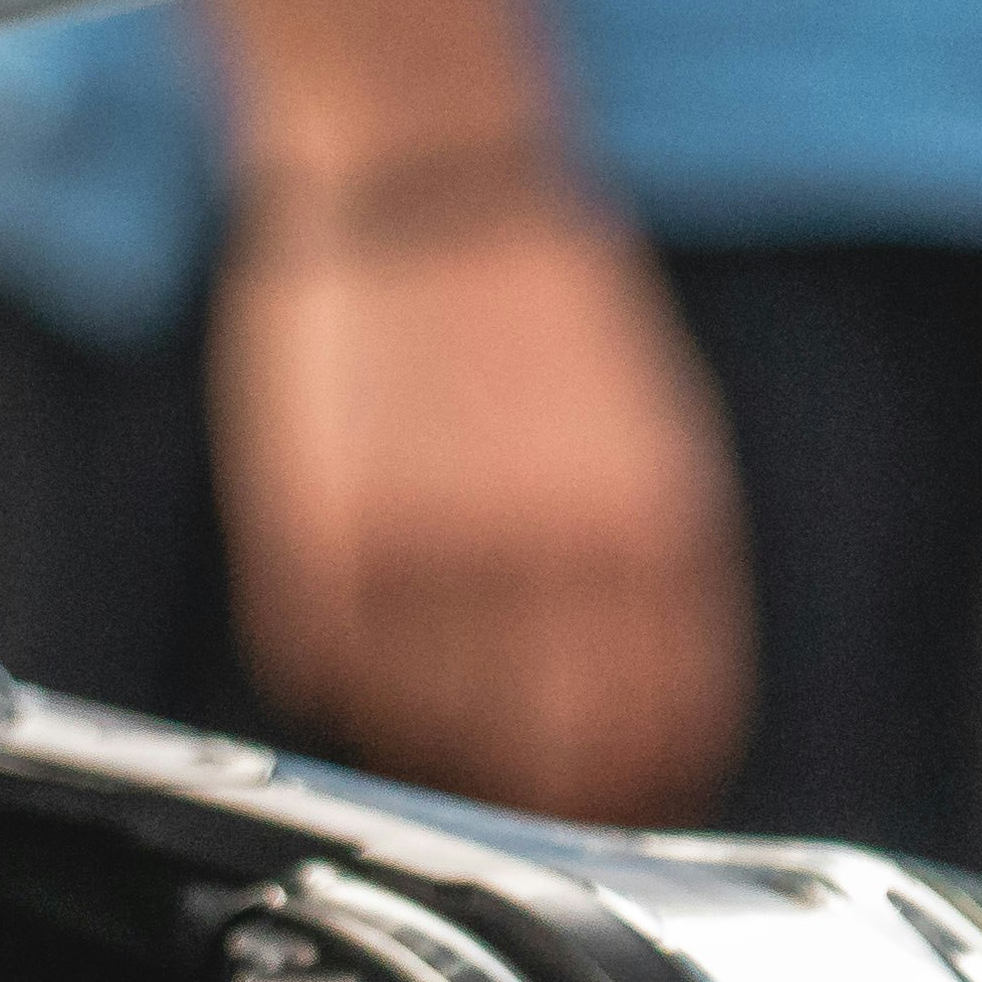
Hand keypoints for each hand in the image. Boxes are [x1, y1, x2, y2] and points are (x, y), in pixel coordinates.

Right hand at [209, 184, 749, 821]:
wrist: (426, 185)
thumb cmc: (541, 306)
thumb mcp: (654, 441)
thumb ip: (656, 583)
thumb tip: (648, 719)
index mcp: (652, 531)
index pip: (662, 728)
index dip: (639, 784)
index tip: (615, 797)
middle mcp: (545, 556)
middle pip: (546, 758)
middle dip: (535, 784)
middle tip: (512, 776)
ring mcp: (425, 552)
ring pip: (426, 733)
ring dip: (426, 736)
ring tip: (423, 688)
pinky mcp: (318, 539)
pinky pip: (325, 672)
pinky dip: (338, 672)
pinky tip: (356, 619)